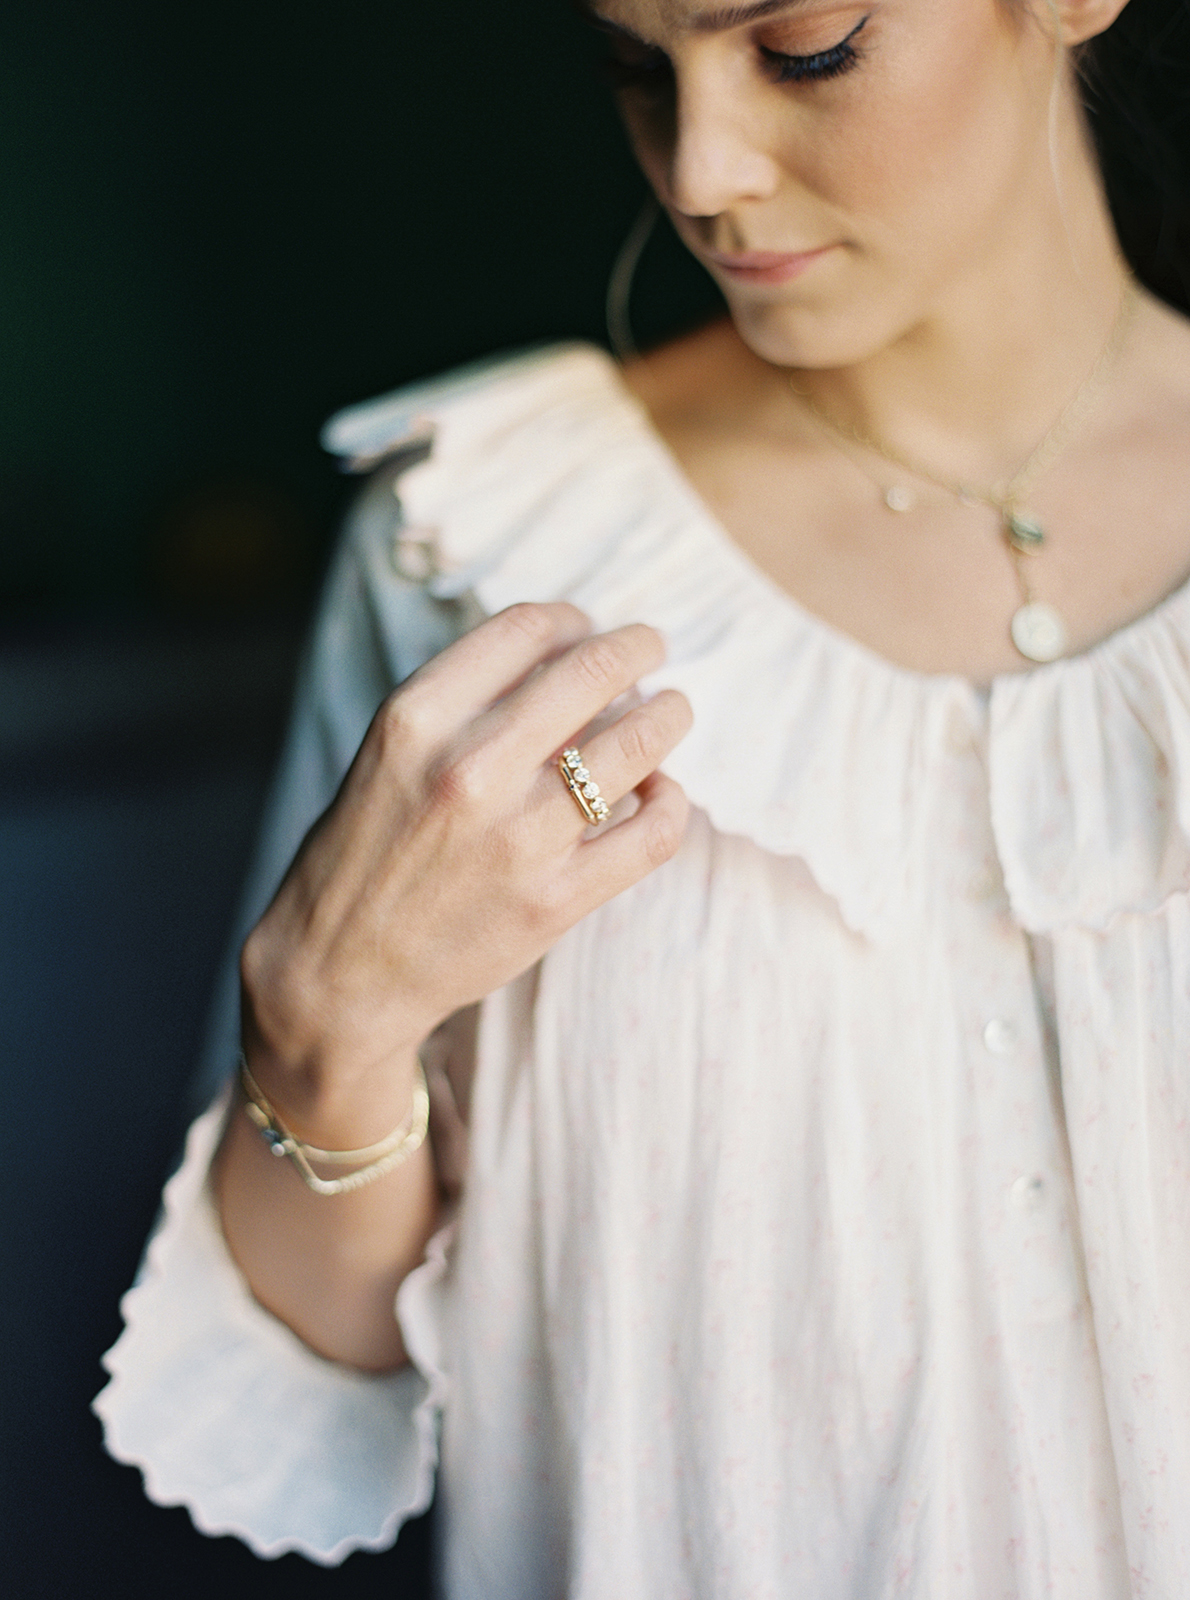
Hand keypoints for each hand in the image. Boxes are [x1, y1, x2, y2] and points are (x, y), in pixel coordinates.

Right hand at [240, 602, 691, 1131]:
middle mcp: (470, 769)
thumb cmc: (364, 855)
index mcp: (416, 719)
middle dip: (636, 648)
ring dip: (667, 714)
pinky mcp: (555, 901)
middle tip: (652, 646)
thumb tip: (565, 661)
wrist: (339, 972)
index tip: (586, 627)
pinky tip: (662, 792)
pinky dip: (670, 801)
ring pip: (638, 745)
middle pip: (592, 671)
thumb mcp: (388, 756)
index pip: (525, 629)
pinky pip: (651, 834)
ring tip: (671, 709)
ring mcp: (519, 837)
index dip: (570, 619)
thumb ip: (463, 706)